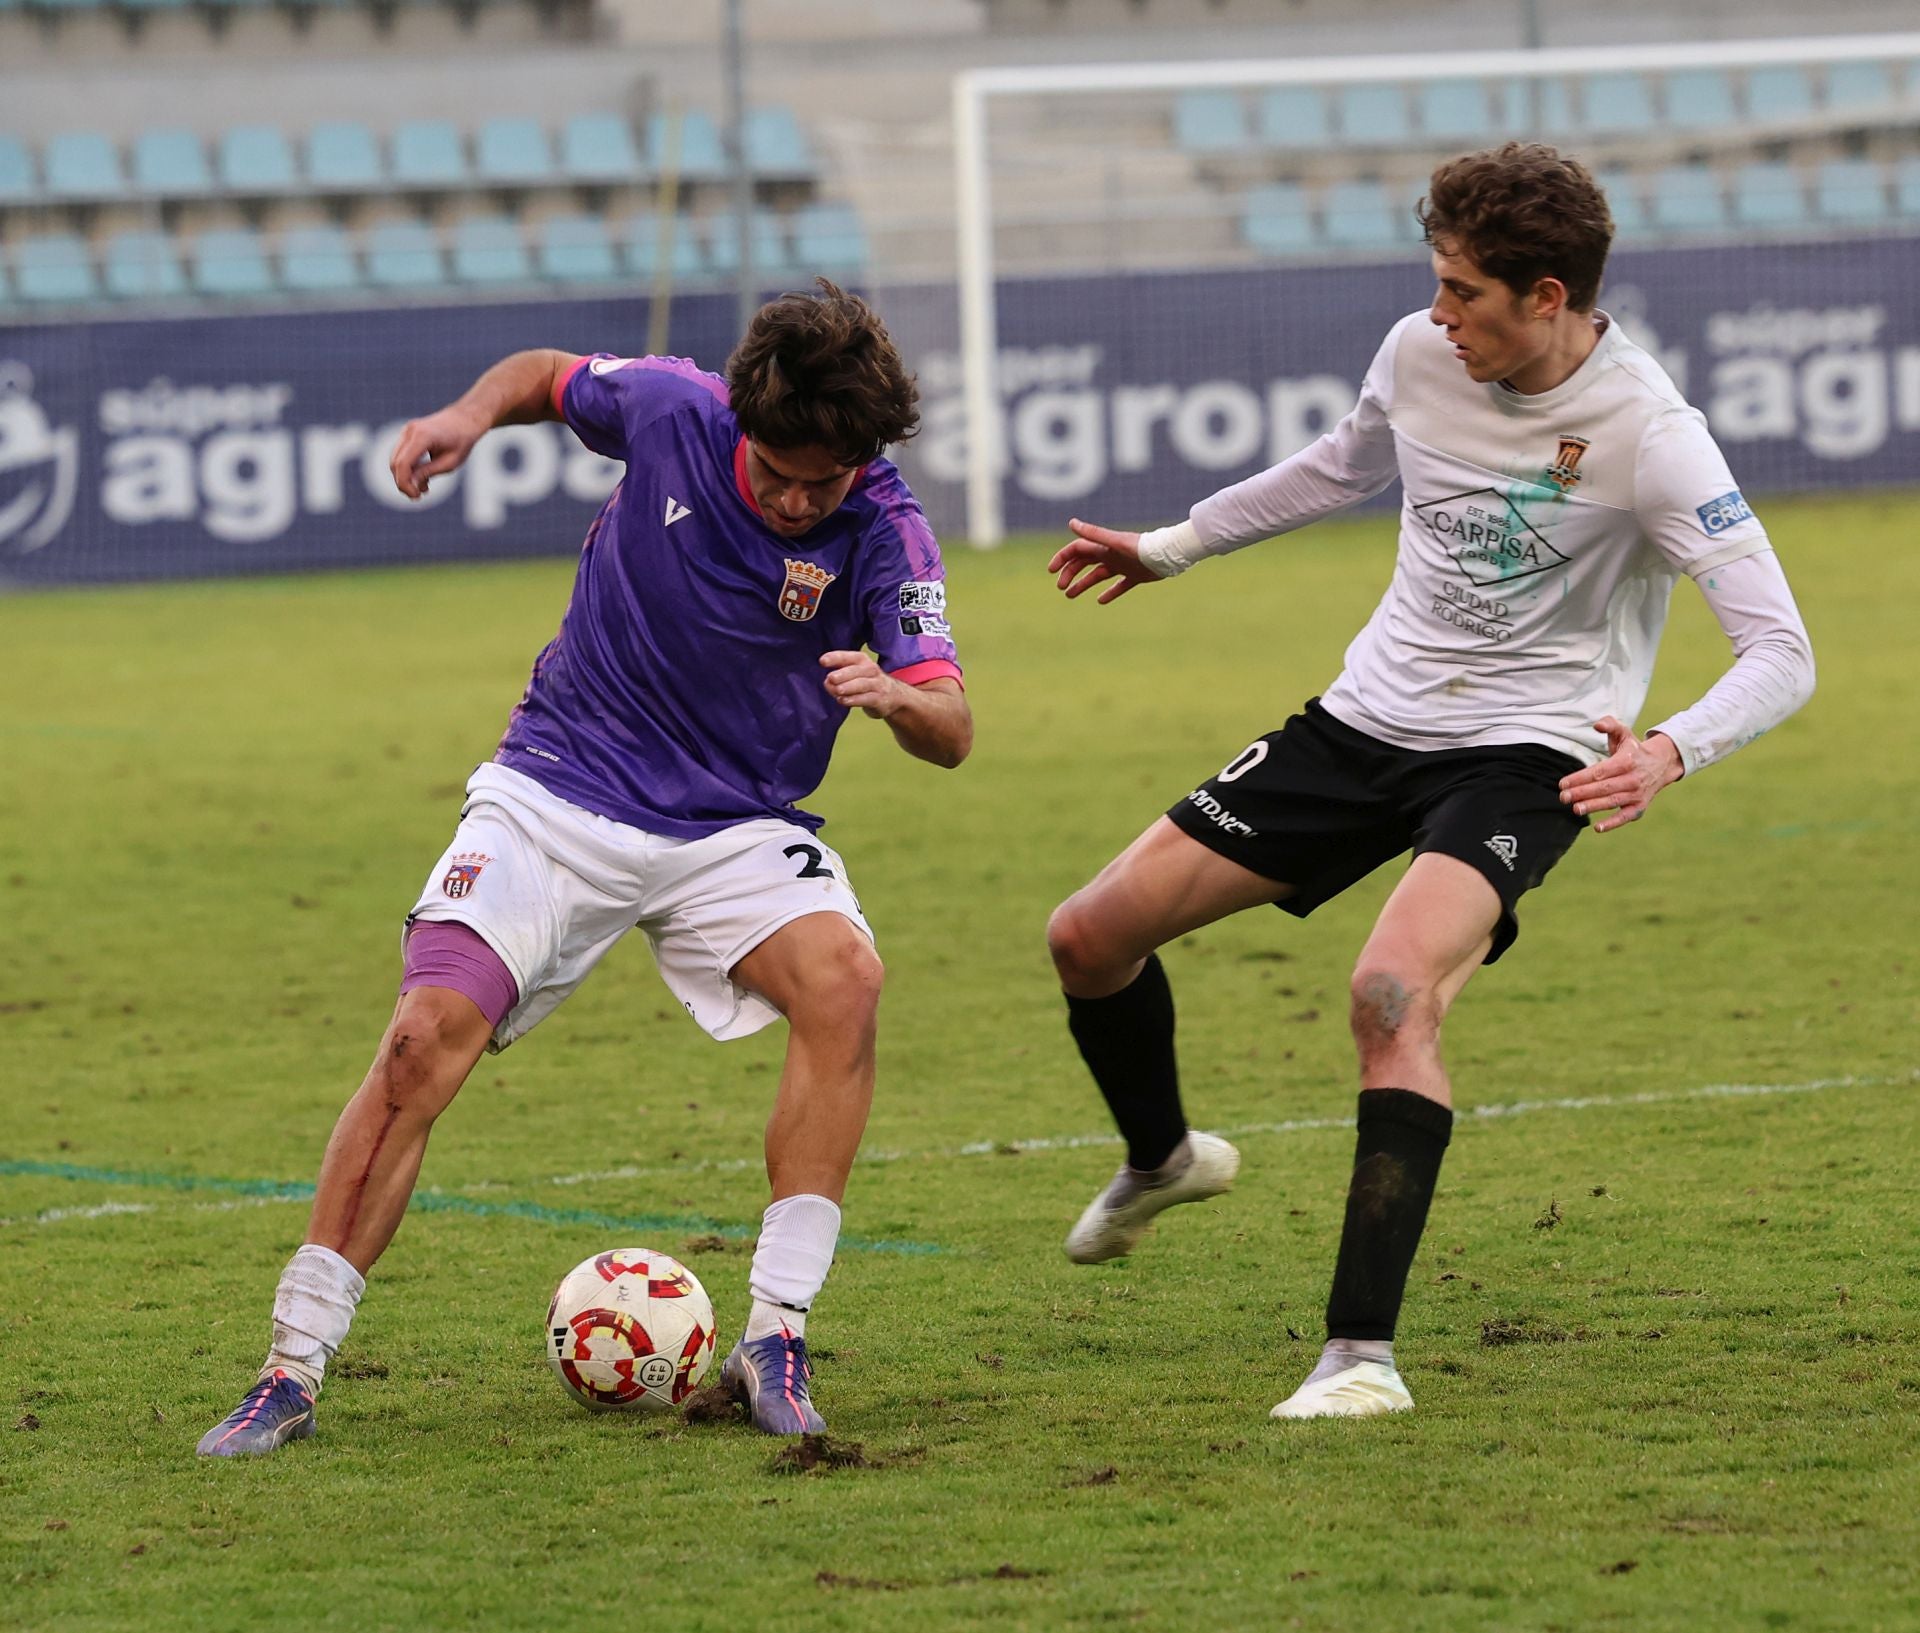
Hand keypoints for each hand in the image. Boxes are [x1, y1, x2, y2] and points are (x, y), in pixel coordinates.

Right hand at [388, 405, 489, 499]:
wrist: (464, 420)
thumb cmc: (461, 441)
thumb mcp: (449, 462)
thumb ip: (428, 472)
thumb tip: (411, 485)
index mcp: (422, 436)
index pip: (403, 464)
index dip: (405, 483)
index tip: (416, 496)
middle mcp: (410, 431)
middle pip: (395, 463)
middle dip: (403, 483)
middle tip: (418, 496)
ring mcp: (406, 431)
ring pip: (395, 460)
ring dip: (405, 477)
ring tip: (424, 489)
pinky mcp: (407, 434)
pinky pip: (400, 455)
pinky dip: (408, 469)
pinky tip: (422, 479)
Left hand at [821, 650, 903, 718]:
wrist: (894, 696)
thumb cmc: (867, 682)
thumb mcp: (855, 674)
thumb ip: (838, 676)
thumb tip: (827, 682)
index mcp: (862, 660)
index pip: (848, 657)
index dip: (835, 658)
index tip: (822, 661)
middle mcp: (871, 670)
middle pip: (857, 670)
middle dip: (843, 674)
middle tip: (831, 678)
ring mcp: (877, 685)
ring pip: (862, 684)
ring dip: (849, 687)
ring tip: (837, 690)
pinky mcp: (879, 699)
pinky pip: (867, 698)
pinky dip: (854, 700)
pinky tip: (843, 701)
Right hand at [1047, 518, 1162, 604]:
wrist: (1168, 555)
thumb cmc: (1141, 547)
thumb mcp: (1114, 542)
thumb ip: (1093, 534)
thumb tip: (1071, 522)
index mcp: (1104, 546)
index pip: (1077, 550)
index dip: (1062, 558)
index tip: (1051, 571)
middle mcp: (1111, 554)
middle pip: (1084, 563)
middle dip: (1070, 573)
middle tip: (1061, 587)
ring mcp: (1122, 566)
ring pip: (1097, 575)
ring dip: (1082, 584)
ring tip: (1070, 596)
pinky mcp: (1135, 576)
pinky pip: (1119, 586)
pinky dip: (1109, 593)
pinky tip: (1100, 601)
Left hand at [1558, 716, 1683, 832]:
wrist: (1661, 764)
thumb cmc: (1634, 750)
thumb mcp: (1624, 733)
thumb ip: (1610, 725)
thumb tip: (1597, 725)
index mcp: (1627, 761)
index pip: (1600, 771)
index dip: (1581, 778)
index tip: (1563, 783)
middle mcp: (1633, 779)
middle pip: (1603, 788)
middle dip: (1581, 793)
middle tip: (1563, 797)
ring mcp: (1637, 794)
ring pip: (1612, 802)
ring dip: (1593, 806)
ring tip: (1575, 809)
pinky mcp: (1639, 807)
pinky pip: (1625, 817)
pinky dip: (1613, 823)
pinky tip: (1597, 828)